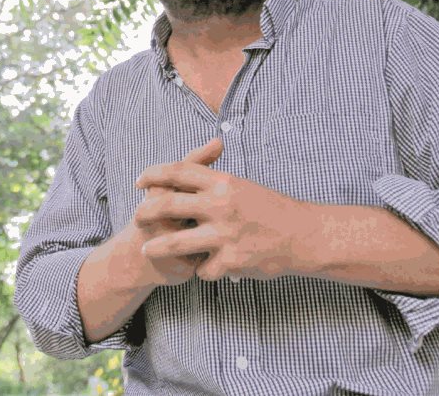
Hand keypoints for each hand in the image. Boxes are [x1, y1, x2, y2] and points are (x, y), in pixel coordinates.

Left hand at [133, 140, 308, 281]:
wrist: (303, 235)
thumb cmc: (270, 209)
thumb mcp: (241, 186)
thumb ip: (212, 179)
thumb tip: (182, 172)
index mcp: (223, 182)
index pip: (179, 170)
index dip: (154, 174)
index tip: (139, 180)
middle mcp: (221, 204)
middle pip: (169, 205)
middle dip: (146, 212)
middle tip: (136, 218)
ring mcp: (225, 233)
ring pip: (177, 242)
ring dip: (159, 247)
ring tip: (146, 250)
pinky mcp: (232, 260)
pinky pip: (204, 268)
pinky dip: (203, 269)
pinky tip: (208, 268)